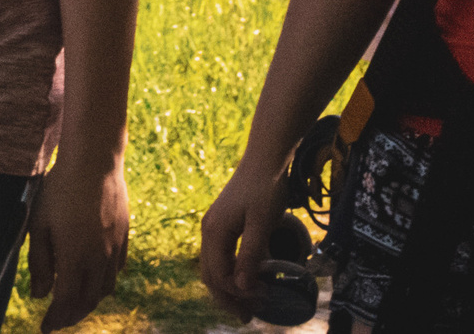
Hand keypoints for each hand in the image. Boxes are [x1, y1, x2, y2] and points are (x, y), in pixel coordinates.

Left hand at [29, 154, 127, 330]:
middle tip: (58, 320)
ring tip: (75, 303)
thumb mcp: (39, 224)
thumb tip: (39, 294)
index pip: (66, 302)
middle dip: (72, 315)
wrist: (95, 161)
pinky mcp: (123, 236)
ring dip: (89, 301)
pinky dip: (104, 282)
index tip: (45, 327)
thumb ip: (39, 262)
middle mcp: (99, 258)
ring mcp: (114, 248)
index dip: (55, 319)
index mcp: (75, 258)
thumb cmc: (61, 189)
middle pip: (88, 301)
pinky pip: (116, 270)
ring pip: (105, 288)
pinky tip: (94, 278)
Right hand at [196, 158, 281, 318]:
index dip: (238, 292)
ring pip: (213, 266)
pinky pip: (220, 255)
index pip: (219, 275)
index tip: (261, 299)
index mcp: (214, 232)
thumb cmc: (265, 187)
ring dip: (228, 287)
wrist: (265, 157)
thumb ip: (252, 254)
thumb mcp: (262, 222)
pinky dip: (230, 272)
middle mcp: (208, 230)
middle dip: (227, 297)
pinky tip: (244, 278)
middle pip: (210, 274)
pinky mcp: (223, 222)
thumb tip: (243, 286)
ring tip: (246, 303)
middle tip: (247, 316)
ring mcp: (214, 225)